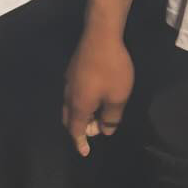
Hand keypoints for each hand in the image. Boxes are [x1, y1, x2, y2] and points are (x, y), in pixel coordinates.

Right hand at [62, 30, 134, 157]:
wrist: (100, 35)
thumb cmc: (111, 69)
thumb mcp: (118, 97)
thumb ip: (111, 117)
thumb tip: (104, 130)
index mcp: (78, 105)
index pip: (75, 130)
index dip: (80, 142)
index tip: (84, 152)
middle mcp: (69, 94)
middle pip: (69, 118)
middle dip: (79, 129)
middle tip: (94, 131)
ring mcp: (69, 80)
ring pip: (70, 105)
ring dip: (80, 115)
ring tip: (96, 116)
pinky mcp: (73, 69)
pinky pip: (73, 94)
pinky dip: (80, 102)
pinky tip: (93, 96)